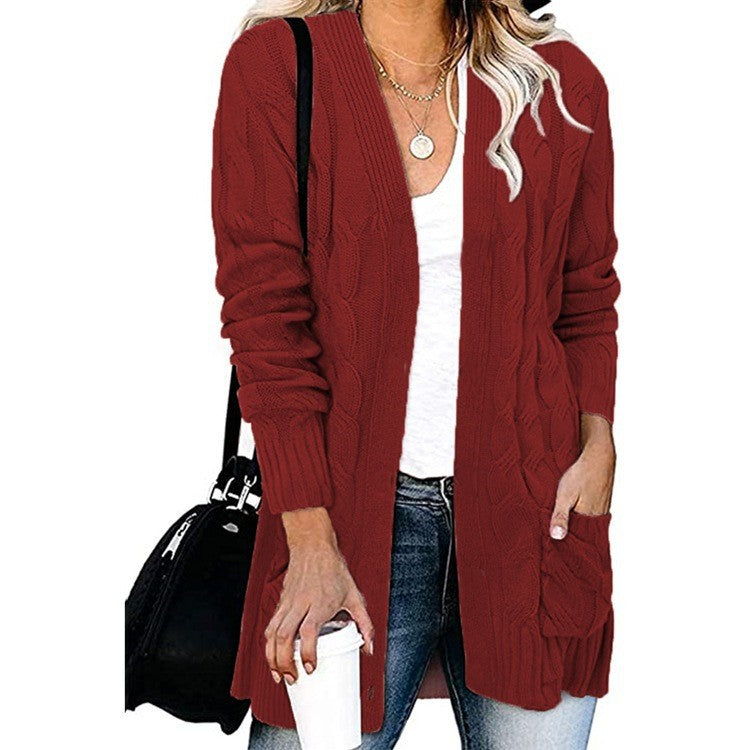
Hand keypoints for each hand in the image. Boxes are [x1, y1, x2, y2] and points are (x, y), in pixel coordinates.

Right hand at [263, 508, 374, 684]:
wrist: (313, 547)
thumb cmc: (333, 569)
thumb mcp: (354, 595)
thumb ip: (364, 623)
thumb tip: (369, 648)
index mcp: (320, 602)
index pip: (309, 631)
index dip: (308, 652)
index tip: (311, 668)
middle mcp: (301, 603)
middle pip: (285, 636)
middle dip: (285, 662)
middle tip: (292, 678)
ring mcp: (288, 603)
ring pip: (273, 633)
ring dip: (272, 657)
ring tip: (279, 674)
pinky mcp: (281, 603)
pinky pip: (270, 626)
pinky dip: (268, 644)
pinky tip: (273, 656)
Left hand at [549, 413, 615, 539]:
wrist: (598, 455)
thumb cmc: (581, 474)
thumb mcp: (564, 495)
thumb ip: (560, 516)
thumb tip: (557, 537)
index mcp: (589, 519)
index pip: (577, 538)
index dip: (565, 541)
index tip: (552, 544)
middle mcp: (598, 516)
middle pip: (581, 530)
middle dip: (569, 532)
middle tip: (553, 533)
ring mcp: (601, 508)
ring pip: (585, 520)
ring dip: (574, 521)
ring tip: (561, 522)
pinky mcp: (601, 500)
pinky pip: (589, 512)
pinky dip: (580, 512)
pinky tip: (573, 508)